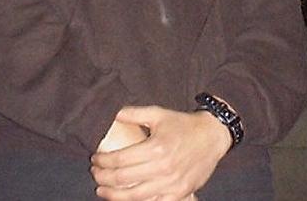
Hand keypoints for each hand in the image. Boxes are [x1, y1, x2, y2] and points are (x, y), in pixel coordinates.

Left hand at [91, 106, 230, 199]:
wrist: (212, 136)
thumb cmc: (183, 124)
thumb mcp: (158, 113)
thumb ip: (134, 113)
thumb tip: (114, 114)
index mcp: (156, 147)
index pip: (120, 160)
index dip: (103, 161)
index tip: (94, 159)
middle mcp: (163, 168)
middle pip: (124, 179)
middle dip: (104, 178)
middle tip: (95, 174)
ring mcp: (172, 184)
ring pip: (136, 197)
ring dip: (114, 195)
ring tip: (102, 190)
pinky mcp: (180, 193)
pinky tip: (126, 199)